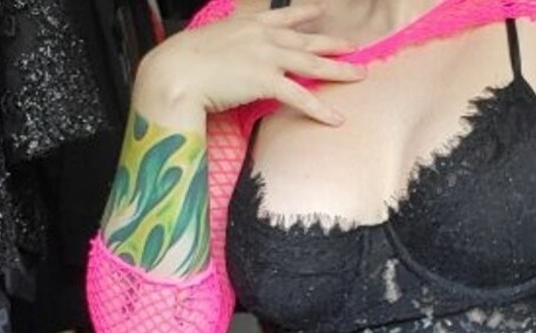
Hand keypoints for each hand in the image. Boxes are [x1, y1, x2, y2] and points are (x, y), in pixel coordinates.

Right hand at [135, 3, 366, 125]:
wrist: (174, 71)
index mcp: (246, 23)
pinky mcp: (266, 81)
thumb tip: (225, 58)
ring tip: (360, 74)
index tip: (320, 11)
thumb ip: (224, 46)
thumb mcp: (205, 42)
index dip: (304, 14)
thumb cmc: (180, 62)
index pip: (283, 17)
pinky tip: (336, 118)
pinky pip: (301, 96)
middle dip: (333, 42)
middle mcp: (261, 36)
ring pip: (312, 63)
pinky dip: (321, 109)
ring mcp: (266, 56)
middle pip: (306, 39)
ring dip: (339, 70)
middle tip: (354, 46)